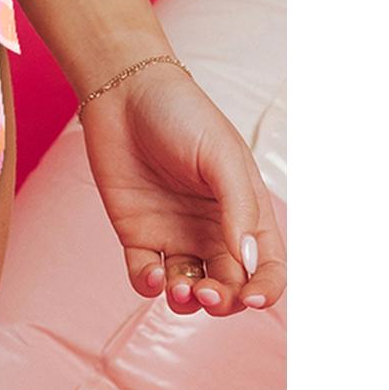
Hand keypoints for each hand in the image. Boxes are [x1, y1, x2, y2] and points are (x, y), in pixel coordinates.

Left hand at [78, 60, 285, 316]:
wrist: (123, 88)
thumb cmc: (181, 113)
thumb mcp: (221, 154)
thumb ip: (238, 208)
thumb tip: (248, 263)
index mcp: (243, 212)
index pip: (265, 268)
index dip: (264, 290)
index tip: (251, 298)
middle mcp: (212, 230)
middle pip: (228, 288)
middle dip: (223, 301)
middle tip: (206, 291)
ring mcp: (174, 234)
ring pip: (189, 290)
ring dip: (188, 301)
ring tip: (180, 285)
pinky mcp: (137, 233)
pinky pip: (146, 276)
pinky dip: (150, 286)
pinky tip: (152, 274)